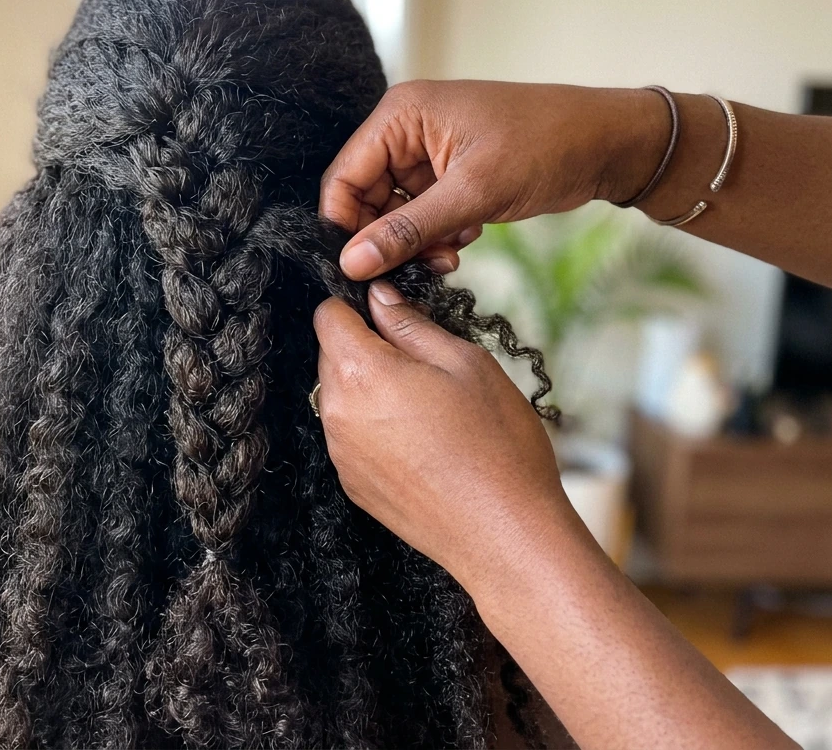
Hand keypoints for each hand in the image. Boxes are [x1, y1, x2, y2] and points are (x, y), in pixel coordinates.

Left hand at [313, 281, 580, 591]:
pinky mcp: (352, 485)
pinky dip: (376, 428)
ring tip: (430, 408)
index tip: (391, 315)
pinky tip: (423, 442)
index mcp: (360, 373)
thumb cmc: (496, 444)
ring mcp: (340, 453)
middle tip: (424, 363)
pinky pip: (351, 436)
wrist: (505, 535)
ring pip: (341, 397)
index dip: (356, 305)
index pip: (326, 315)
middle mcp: (336, 413)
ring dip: (372, 389)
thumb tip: (379, 297)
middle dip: (367, 348)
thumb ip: (410, 324)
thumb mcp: (465, 362)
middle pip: (331, 356)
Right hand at [320, 80, 666, 279]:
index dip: (344, 226)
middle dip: (388, 238)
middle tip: (415, 267)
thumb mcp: (473, 193)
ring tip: (448, 255)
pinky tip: (464, 240)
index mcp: (400, 116)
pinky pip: (421, 215)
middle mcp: (405, 130)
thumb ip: (408, 230)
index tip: (357, 270)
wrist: (608, 143)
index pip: (344, 177)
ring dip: (416, 242)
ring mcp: (427, 154)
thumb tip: (353, 263)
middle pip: (365, 198)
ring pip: (394, 213)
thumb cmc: (545, 146)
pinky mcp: (449, 175)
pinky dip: (436, 236)